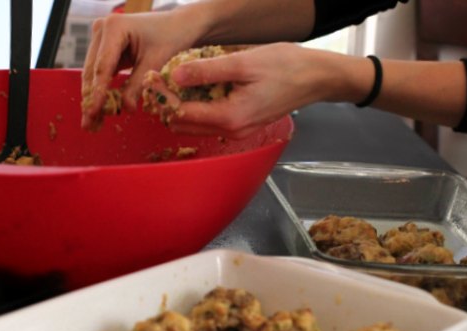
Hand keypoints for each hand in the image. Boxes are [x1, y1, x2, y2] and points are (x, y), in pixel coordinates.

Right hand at [80, 10, 198, 129]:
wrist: (181, 26)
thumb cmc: (172, 37)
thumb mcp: (156, 62)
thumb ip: (138, 85)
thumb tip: (125, 109)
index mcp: (114, 27)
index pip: (103, 66)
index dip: (97, 92)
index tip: (93, 112)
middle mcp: (103, 30)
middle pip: (93, 71)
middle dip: (91, 99)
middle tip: (88, 125)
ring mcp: (102, 39)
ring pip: (94, 74)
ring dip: (94, 99)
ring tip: (91, 124)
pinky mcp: (107, 49)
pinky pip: (102, 74)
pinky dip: (102, 92)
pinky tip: (100, 113)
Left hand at [167, 43, 328, 138]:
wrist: (315, 78)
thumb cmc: (286, 67)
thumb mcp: (243, 62)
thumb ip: (207, 70)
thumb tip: (176, 75)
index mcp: (230, 117)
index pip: (182, 112)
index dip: (163, 96)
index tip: (151, 78)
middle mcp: (232, 131)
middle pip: (185, 124)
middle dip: (168, 104)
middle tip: (158, 80)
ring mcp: (237, 131)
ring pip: (196, 125)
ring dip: (181, 107)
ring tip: (172, 82)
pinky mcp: (242, 125)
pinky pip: (211, 121)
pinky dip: (198, 107)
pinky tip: (196, 87)